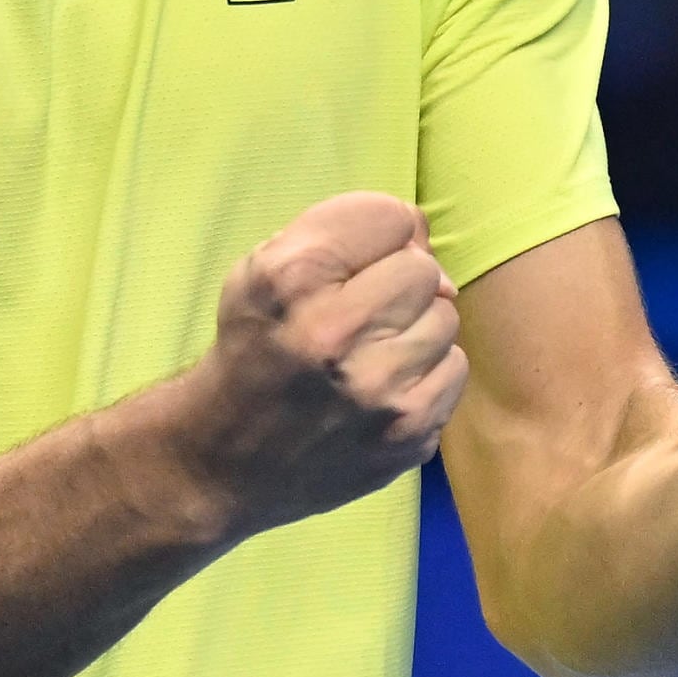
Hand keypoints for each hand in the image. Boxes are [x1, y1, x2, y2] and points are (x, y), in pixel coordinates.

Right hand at [174, 192, 467, 537]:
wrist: (223, 459)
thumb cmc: (251, 348)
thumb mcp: (264, 268)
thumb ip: (343, 230)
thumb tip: (424, 237)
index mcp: (292, 277)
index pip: (390, 217)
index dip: (373, 235)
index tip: (349, 265)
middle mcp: (334, 333)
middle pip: (423, 269)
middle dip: (396, 282)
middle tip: (362, 311)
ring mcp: (377, 391)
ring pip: (445, 318)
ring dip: (415, 328)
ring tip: (373, 350)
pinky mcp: (408, 435)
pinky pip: (454, 370)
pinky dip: (427, 372)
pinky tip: (386, 385)